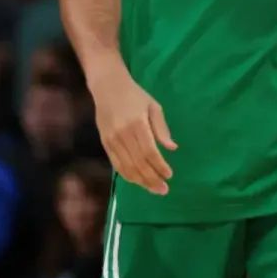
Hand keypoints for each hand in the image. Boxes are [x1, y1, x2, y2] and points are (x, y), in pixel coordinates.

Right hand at [92, 66, 176, 194]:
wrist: (108, 88)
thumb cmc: (135, 96)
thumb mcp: (153, 106)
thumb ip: (161, 128)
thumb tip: (172, 148)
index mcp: (137, 124)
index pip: (149, 152)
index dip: (159, 166)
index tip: (169, 175)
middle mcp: (123, 134)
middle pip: (138, 163)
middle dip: (152, 179)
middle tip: (164, 189)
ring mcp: (111, 140)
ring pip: (127, 167)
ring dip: (141, 181)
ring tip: (154, 189)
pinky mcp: (105, 144)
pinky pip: (116, 165)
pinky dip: (128, 176)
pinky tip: (138, 181)